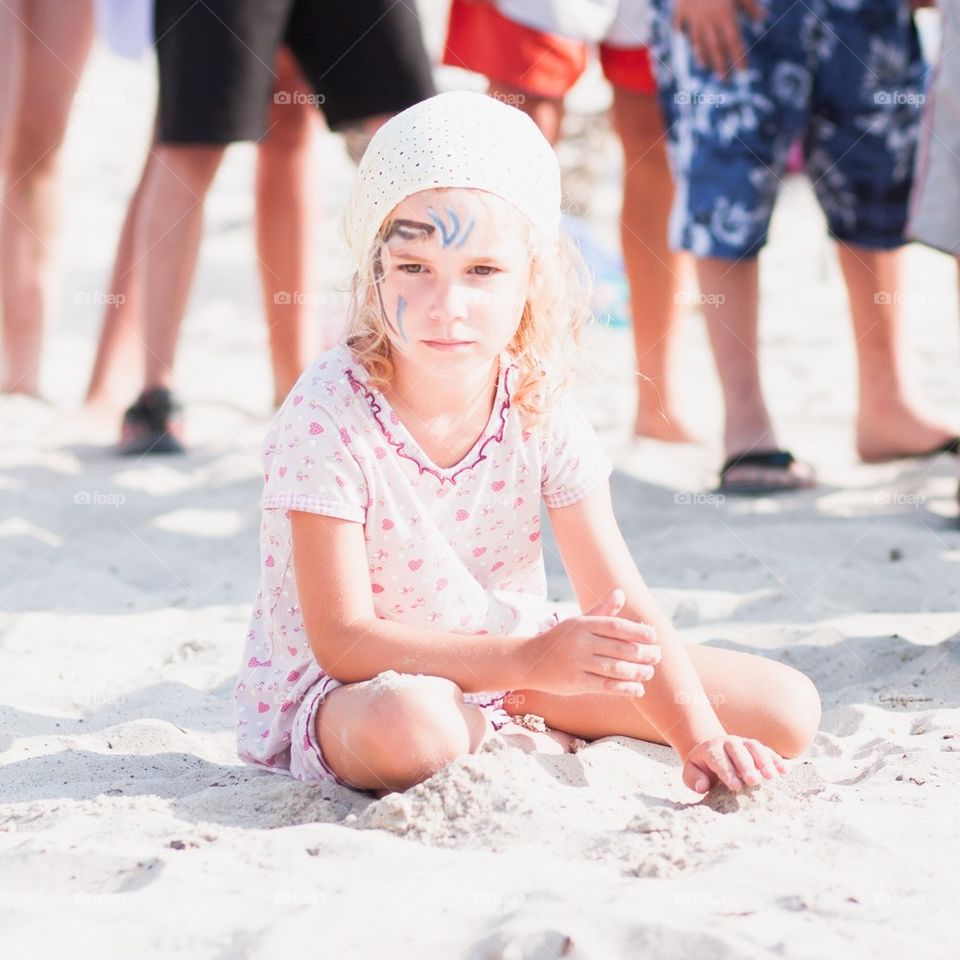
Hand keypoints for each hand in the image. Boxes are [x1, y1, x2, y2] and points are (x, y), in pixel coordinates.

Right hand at [514, 589, 660, 696]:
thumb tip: (621, 592)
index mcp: (583, 625)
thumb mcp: (578, 622)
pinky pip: (606, 686)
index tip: (653, 636)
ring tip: (649, 672)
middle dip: (643, 653)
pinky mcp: (576, 683)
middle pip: (619, 648)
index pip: (616, 626)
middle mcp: (580, 642)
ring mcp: (577, 663)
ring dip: (637, 672)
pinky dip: (625, 688)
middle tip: (657, 656)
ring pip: (615, 668)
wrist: (531, 661)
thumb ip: (602, 611)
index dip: (638, 631)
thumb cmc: (560, 640)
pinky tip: (637, 689)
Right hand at [673, 0, 765, 77]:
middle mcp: (709, 21)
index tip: (744, 71)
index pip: (734, 42)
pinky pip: (680, 26)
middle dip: (721, 65)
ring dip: (702, 56)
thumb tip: (763, 19)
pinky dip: (683, 34)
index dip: (739, 57)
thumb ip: (750, 6)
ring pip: (697, 41)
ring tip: (706, 67)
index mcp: (725, 16)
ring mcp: (693, 18)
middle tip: (725, 80)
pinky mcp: (681, 11)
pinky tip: (687, 42)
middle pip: (716, 48)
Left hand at [682, 735, 786, 792]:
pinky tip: (784, 771)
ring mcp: (743, 743)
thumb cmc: (702, 767)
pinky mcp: (756, 748)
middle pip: (738, 750)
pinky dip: (776, 759)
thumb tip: (702, 786)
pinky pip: (767, 750)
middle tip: (754, 781)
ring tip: (771, 777)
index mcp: (711, 749)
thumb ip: (693, 779)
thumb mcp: (691, 772)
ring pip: (754, 747)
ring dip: (764, 760)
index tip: (735, 786)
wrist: (712, 751)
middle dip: (746, 765)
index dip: (727, 772)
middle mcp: (728, 743)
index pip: (719, 759)